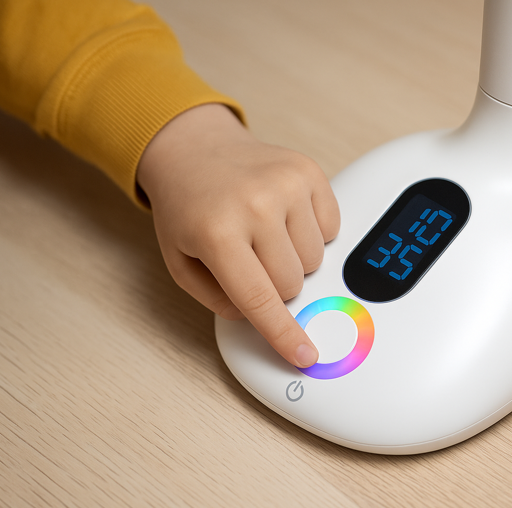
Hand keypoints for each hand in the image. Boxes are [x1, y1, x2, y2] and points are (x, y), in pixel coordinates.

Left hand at [137, 104, 339, 366]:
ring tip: (264, 235)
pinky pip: (330, 230)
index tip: (303, 355)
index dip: (284, 335)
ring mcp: (287, 185)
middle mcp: (256, 205)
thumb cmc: (186, 206)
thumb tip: (261, 318)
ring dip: (292, 259)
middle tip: (250, 260)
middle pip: (292, 285)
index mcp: (217, 232)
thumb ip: (218, 300)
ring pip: (315, 261)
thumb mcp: (180, 262)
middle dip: (274, 285)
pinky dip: (310, 234)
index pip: (260, 299)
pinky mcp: (308, 173)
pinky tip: (282, 218)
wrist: (194, 149)